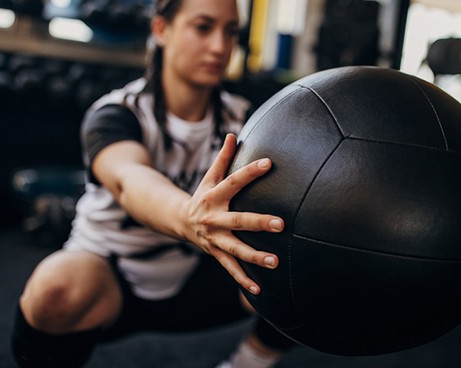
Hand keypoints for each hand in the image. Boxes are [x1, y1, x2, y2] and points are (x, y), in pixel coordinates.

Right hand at [182, 134, 282, 293]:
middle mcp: (214, 218)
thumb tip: (234, 134)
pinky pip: (231, 269)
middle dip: (258, 222)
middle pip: (238, 220)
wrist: (178, 221)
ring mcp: (214, 239)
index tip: (269, 163)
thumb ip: (223, 157)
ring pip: (236, 249)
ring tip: (275, 261)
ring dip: (255, 256)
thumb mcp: (210, 177)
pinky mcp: (216, 253)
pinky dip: (244, 280)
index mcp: (214, 196)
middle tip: (281, 223)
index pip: (234, 181)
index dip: (250, 171)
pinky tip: (259, 290)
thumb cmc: (203, 196)